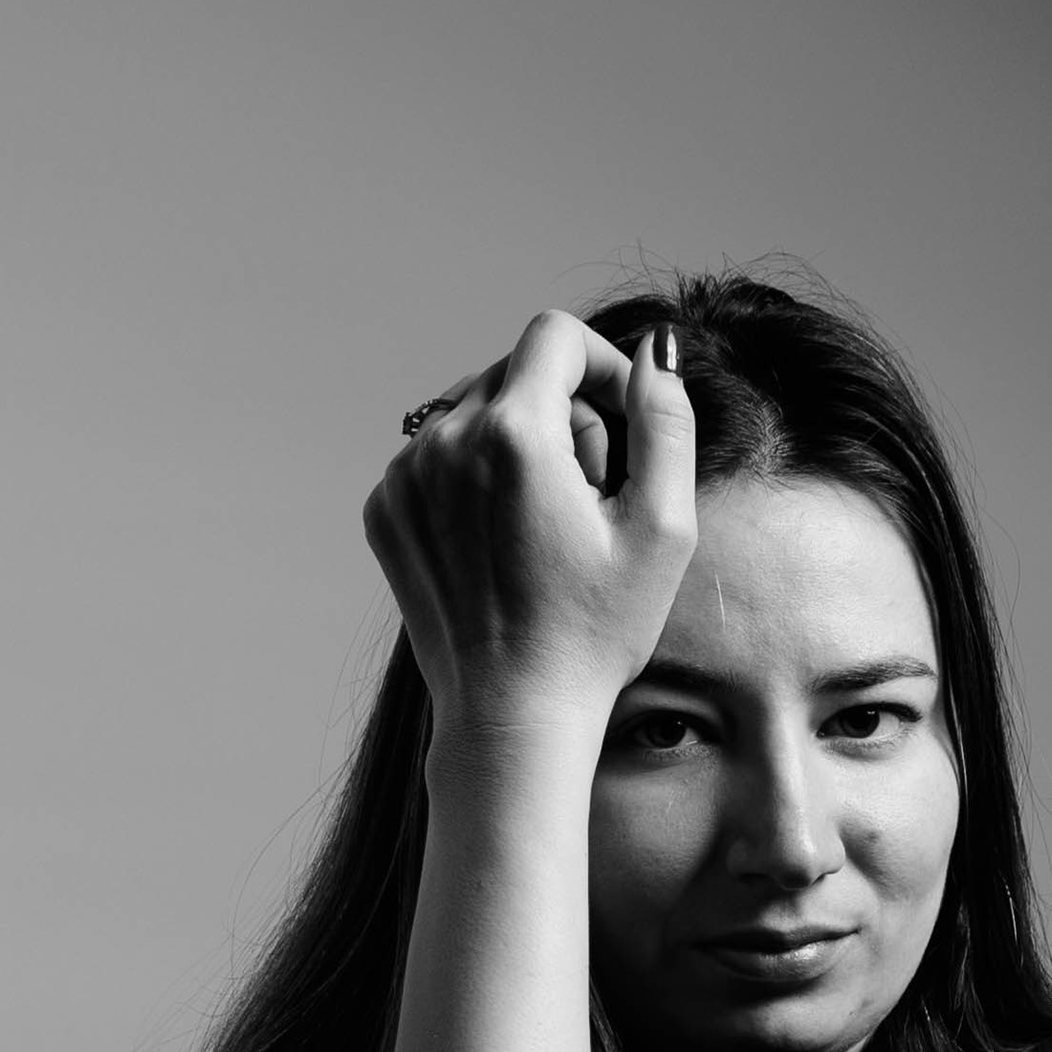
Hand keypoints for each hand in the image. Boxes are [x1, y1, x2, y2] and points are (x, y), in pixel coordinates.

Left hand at [363, 306, 695, 749]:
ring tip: (545, 520)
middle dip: (564, 411)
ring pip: (473, 410)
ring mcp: (404, 477)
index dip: (602, 366)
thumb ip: (666, 421)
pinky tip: (502, 540)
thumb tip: (656, 351)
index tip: (622, 420)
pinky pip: (437, 455)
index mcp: (514, 434)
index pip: (555, 336)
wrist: (512, 715)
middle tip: (591, 491)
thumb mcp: (663, 527)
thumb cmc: (595, 632)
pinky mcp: (385, 510)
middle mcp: (444, 441)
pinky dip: (474, 476)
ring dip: (518, 442)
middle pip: (515, 371)